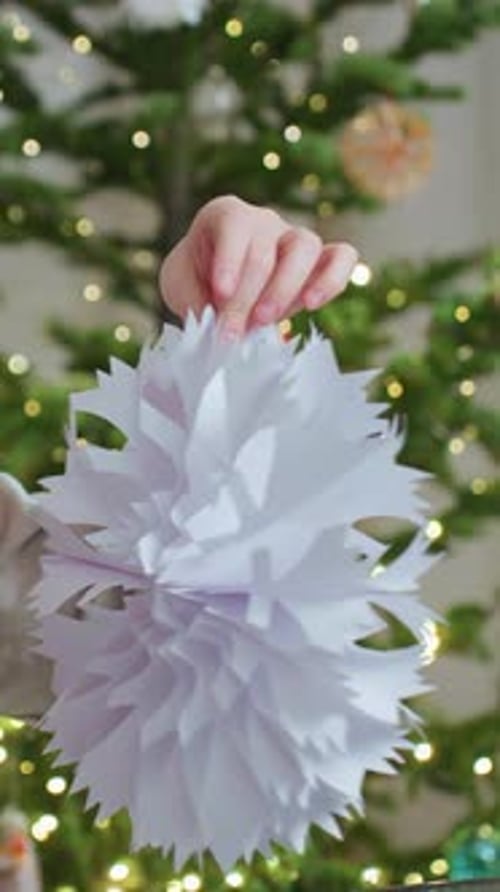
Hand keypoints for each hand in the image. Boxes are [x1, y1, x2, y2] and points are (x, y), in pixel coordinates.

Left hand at [159, 195, 358, 339]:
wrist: (215, 291)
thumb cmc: (196, 282)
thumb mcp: (181, 288)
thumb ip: (196, 302)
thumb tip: (221, 328)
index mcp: (226, 215)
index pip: (233, 226)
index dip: (229, 260)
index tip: (220, 293)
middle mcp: (263, 221)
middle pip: (265, 250)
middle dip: (246, 297)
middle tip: (232, 332)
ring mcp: (294, 238)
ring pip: (305, 246)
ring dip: (285, 288)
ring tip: (265, 320)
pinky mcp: (320, 261)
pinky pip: (342, 257)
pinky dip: (332, 279)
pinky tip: (312, 304)